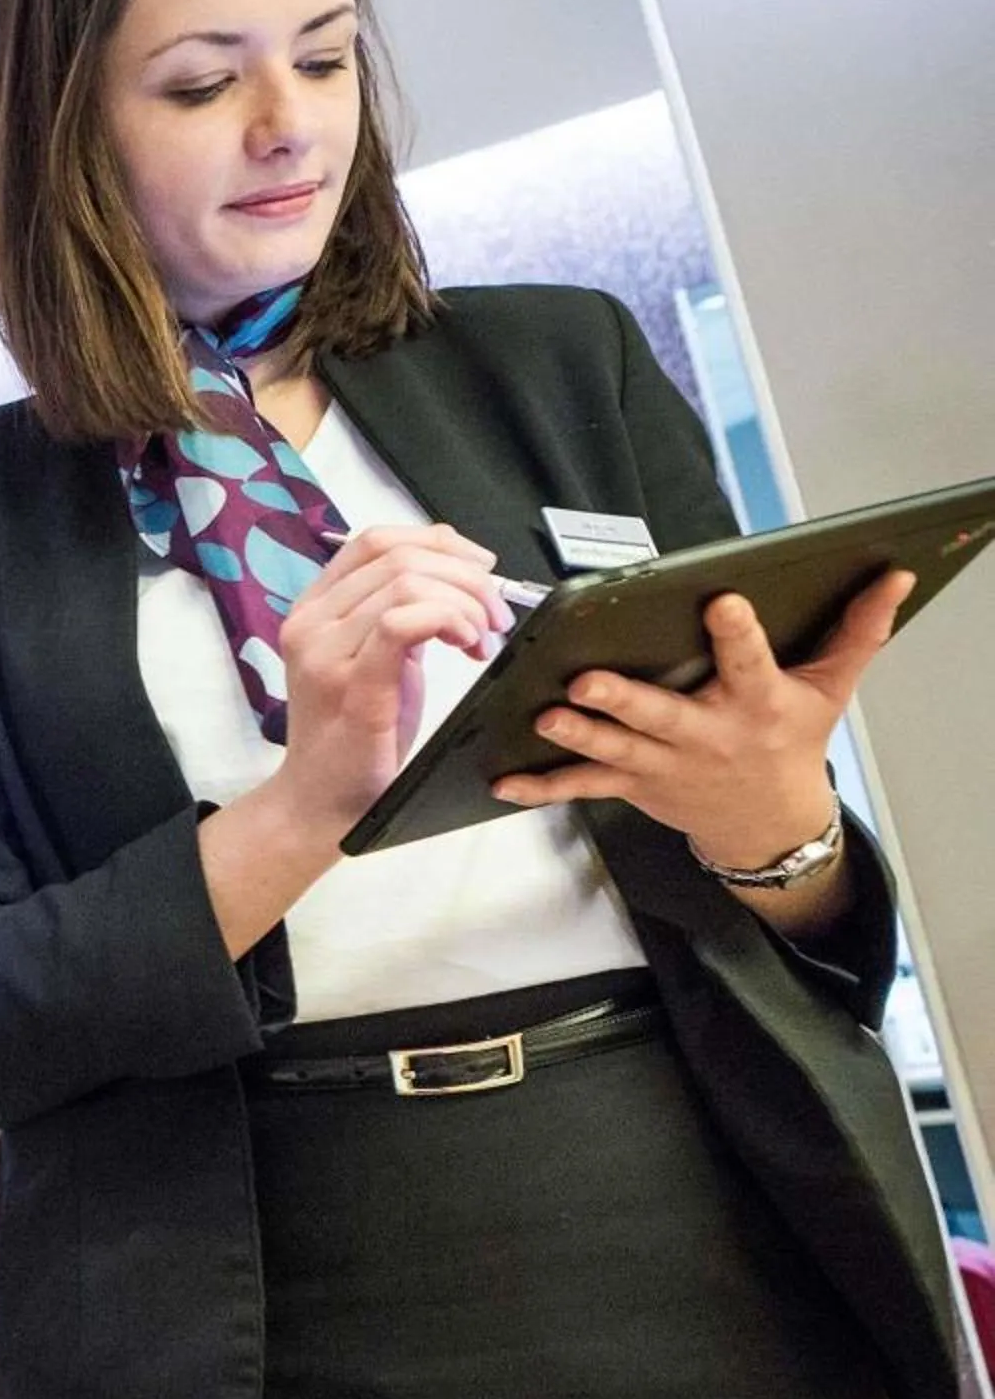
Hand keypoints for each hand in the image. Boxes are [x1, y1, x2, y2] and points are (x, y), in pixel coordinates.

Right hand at [269, 524, 513, 838]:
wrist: (321, 802)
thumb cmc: (354, 735)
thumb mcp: (377, 657)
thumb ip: (401, 610)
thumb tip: (457, 563)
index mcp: (313, 608)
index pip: (375, 540)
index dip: (439, 541)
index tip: (481, 568)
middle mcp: (310, 622)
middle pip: (399, 556)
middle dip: (466, 576)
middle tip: (496, 614)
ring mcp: (324, 653)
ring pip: (406, 582)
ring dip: (464, 600)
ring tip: (482, 637)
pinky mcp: (350, 685)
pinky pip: (399, 622)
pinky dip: (447, 620)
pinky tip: (467, 645)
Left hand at [488, 571, 909, 861]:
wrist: (769, 822)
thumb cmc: (794, 741)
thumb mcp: (832, 688)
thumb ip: (859, 630)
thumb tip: (895, 575)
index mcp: (755, 704)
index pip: (749, 663)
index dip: (737, 635)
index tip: (721, 601)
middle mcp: (706, 735)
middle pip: (662, 715)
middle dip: (625, 698)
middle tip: (587, 679)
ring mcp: (664, 764)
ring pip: (615, 749)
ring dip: (578, 734)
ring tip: (545, 716)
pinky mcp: (633, 784)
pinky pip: (582, 786)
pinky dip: (542, 786)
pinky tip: (504, 780)